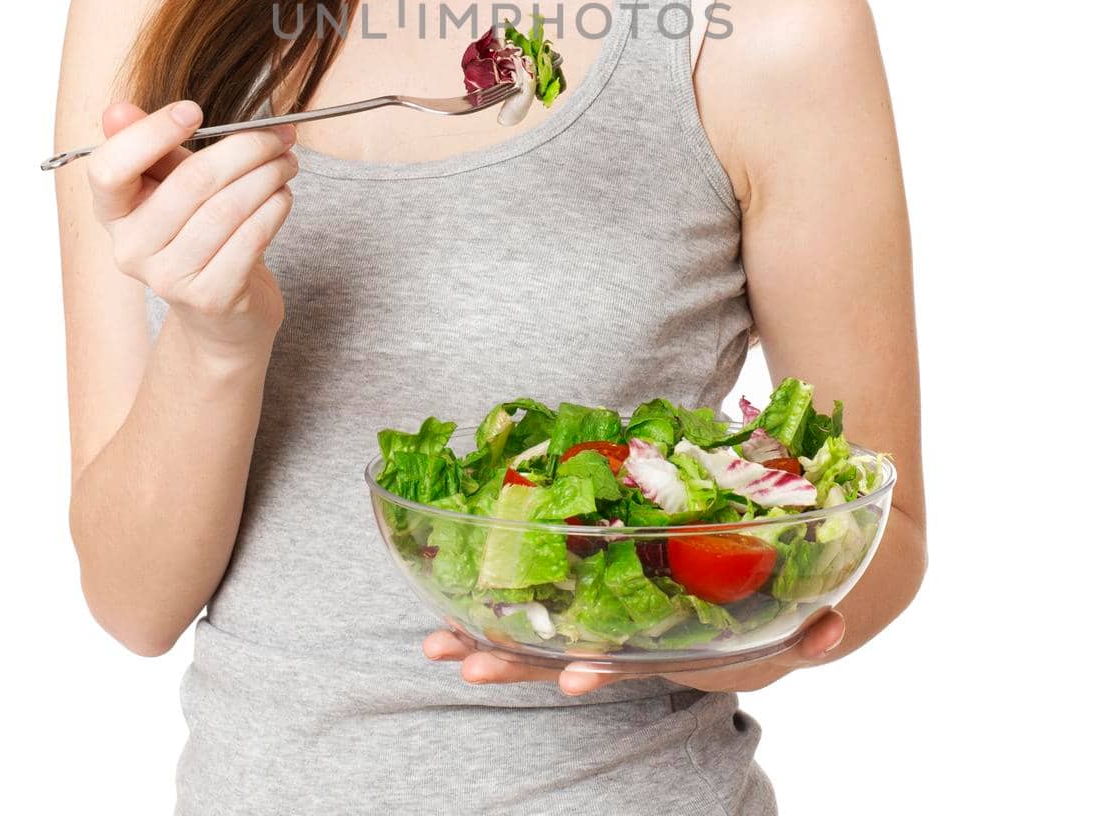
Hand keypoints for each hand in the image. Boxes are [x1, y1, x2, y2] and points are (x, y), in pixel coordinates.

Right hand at [87, 98, 298, 359]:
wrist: (220, 313)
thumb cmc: (197, 234)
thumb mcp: (170, 186)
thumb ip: (152, 147)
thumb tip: (118, 109)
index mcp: (113, 213)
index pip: (109, 169)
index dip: (150, 134)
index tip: (193, 110)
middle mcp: (130, 249)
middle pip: (191, 182)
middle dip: (245, 149)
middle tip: (279, 136)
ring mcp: (168, 279)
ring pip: (228, 208)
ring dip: (269, 176)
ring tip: (287, 163)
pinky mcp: (210, 297)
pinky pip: (251, 238)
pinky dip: (275, 208)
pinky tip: (282, 196)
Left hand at [423, 607, 844, 695]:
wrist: (776, 591)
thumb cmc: (777, 593)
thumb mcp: (793, 614)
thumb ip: (809, 626)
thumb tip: (833, 624)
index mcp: (682, 646)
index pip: (638, 663)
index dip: (605, 671)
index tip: (572, 678)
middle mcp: (641, 644)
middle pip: (571, 658)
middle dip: (517, 663)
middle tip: (462, 666)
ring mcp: (614, 624)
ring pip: (546, 641)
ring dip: (492, 645)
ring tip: (436, 648)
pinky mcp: (600, 592)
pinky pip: (546, 603)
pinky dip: (501, 609)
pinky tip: (449, 603)